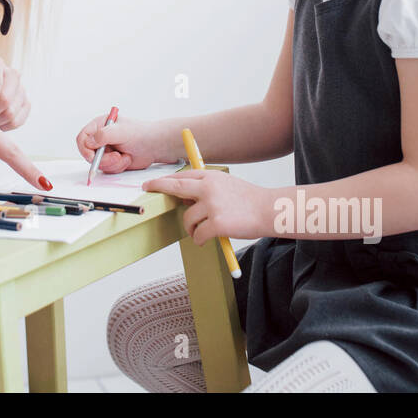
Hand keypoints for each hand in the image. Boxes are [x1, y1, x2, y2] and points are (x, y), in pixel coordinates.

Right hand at [74, 114, 179, 172]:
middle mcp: (100, 138)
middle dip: (103, 159)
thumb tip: (89, 142)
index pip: (82, 138)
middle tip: (117, 157)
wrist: (155, 146)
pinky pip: (107, 169)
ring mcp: (106, 151)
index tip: (93, 157)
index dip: (84, 149)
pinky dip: (118, 167)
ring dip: (113, 164)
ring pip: (99, 164)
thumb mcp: (121, 131)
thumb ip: (103, 135)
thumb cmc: (141, 134)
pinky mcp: (111, 161)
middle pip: (88, 154)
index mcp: (99, 126)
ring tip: (125, 156)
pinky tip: (127, 159)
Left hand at [140, 170, 270, 243]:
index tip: (152, 183)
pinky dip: (200, 240)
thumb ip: (206, 189)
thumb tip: (184, 199)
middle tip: (147, 190)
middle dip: (158, 188)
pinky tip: (207, 240)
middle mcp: (209, 189)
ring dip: (191, 229)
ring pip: (188, 219)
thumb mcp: (226, 185)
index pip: (182, 177)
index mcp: (211, 178)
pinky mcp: (217, 224)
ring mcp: (212, 206)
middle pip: (175, 187)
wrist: (269, 211)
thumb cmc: (249, 201)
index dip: (165, 180)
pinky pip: (198, 235)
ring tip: (201, 232)